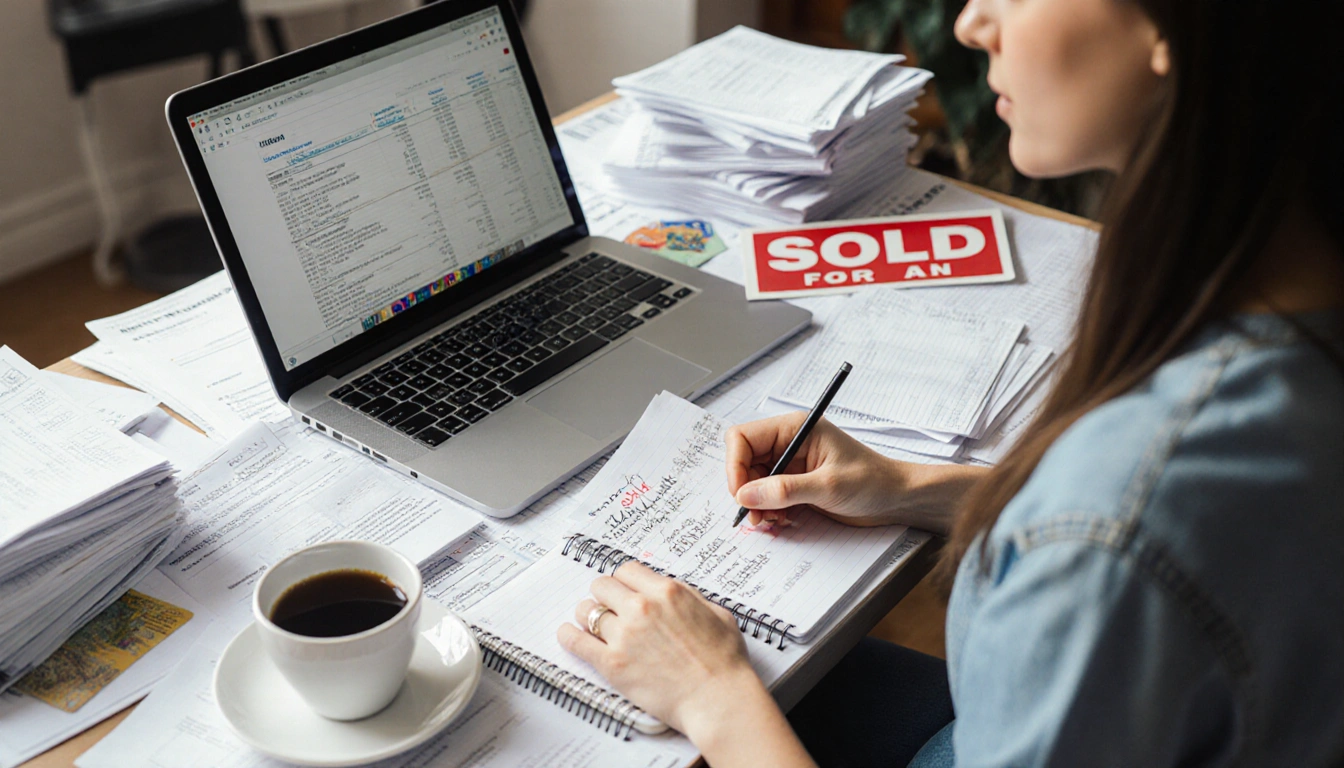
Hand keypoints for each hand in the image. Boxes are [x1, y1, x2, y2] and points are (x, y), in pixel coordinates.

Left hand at [557, 561, 755, 733]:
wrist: (719, 700)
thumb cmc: (724, 662)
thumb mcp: (716, 613)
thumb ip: (689, 597)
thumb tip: (671, 592)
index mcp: (667, 591)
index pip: (626, 570)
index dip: (624, 581)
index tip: (623, 590)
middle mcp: (642, 608)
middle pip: (602, 586)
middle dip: (604, 595)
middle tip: (608, 607)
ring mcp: (624, 636)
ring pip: (587, 612)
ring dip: (588, 616)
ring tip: (591, 624)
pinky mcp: (612, 664)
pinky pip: (577, 642)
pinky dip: (568, 636)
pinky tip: (567, 634)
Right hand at [726, 412, 984, 533]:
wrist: (897, 499)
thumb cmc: (872, 482)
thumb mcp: (828, 486)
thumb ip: (784, 490)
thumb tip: (745, 495)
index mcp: (794, 428)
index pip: (743, 437)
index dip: (735, 465)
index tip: (741, 494)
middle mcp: (788, 443)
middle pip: (743, 461)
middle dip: (746, 489)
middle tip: (756, 515)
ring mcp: (790, 465)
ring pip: (752, 482)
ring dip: (757, 504)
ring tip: (771, 522)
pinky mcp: (794, 485)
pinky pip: (766, 496)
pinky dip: (768, 511)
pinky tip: (781, 521)